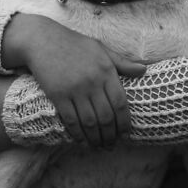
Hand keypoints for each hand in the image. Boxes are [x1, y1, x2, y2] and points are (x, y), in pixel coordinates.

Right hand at [1, 13, 145, 147]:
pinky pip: (70, 120)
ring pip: (89, 122)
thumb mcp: (102, 49)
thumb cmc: (75, 44)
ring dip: (96, 138)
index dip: (124, 122)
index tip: (126, 134)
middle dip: (111, 135)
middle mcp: (93, 82)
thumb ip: (123, 62)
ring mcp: (74, 89)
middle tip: (112, 145)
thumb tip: (144, 70)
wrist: (44, 41)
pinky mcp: (57, 95)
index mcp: (106, 71)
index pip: (120, 103)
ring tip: (100, 147)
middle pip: (106, 116)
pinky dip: (77, 134)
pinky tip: (82, 141)